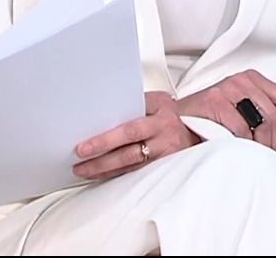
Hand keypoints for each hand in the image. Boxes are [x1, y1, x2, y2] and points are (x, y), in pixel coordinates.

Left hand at [73, 91, 195, 179]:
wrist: (195, 126)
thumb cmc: (169, 113)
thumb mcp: (156, 101)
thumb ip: (134, 105)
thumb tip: (101, 111)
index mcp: (160, 114)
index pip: (130, 128)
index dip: (106, 139)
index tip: (84, 146)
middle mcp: (163, 134)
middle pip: (129, 149)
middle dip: (101, 157)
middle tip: (80, 160)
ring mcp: (165, 153)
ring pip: (131, 164)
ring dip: (104, 169)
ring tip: (83, 170)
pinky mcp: (163, 166)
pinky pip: (136, 172)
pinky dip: (116, 174)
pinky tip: (101, 174)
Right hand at [174, 69, 275, 153]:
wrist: (177, 120)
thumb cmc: (210, 118)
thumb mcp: (241, 109)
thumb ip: (262, 114)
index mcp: (253, 79)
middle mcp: (243, 80)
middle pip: (275, 116)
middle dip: (275, 142)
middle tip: (268, 156)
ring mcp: (229, 88)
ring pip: (261, 123)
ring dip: (260, 145)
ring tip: (251, 154)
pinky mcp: (215, 101)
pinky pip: (241, 130)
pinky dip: (242, 145)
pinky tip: (235, 149)